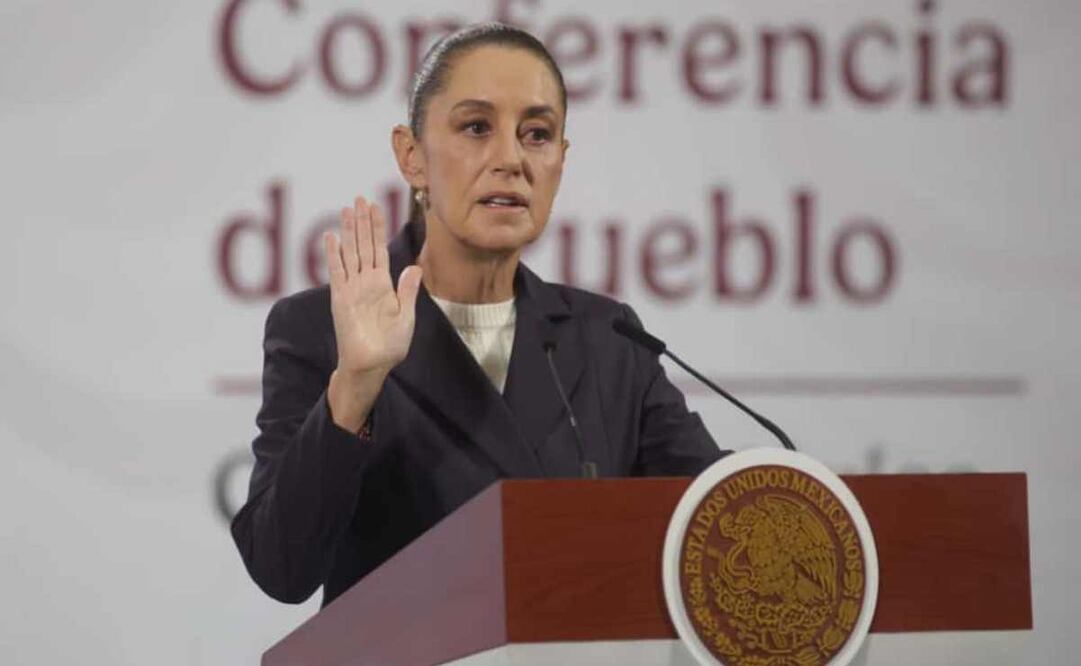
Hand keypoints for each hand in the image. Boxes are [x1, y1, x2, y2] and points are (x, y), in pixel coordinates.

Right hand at [323, 197, 421, 430]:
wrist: (372, 365)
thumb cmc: (390, 346)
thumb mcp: (406, 317)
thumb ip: (407, 291)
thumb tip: (414, 267)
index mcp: (383, 285)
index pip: (379, 249)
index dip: (377, 228)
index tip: (375, 206)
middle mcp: (366, 282)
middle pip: (363, 245)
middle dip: (362, 222)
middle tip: (359, 198)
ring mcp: (352, 288)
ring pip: (350, 253)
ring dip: (348, 231)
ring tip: (346, 209)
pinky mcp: (341, 298)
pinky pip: (337, 272)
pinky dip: (334, 255)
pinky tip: (332, 237)